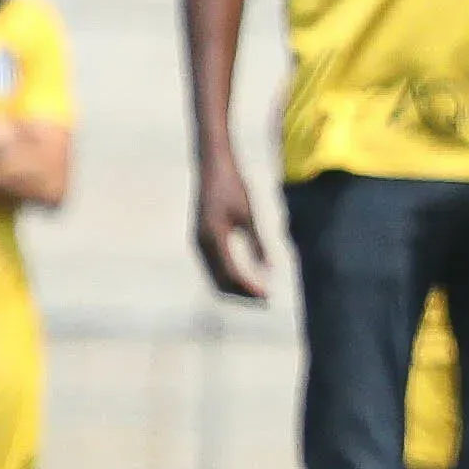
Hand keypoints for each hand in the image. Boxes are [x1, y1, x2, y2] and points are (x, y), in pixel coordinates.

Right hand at [193, 152, 268, 302]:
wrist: (211, 166)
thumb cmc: (233, 186)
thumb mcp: (249, 214)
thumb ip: (258, 243)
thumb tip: (270, 270)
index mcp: (213, 238)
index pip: (232, 274)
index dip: (251, 289)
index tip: (270, 296)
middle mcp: (201, 244)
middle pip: (220, 282)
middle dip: (243, 295)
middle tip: (267, 301)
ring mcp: (198, 242)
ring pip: (215, 277)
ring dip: (236, 288)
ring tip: (259, 293)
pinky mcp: (201, 239)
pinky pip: (213, 267)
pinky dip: (229, 277)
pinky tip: (247, 278)